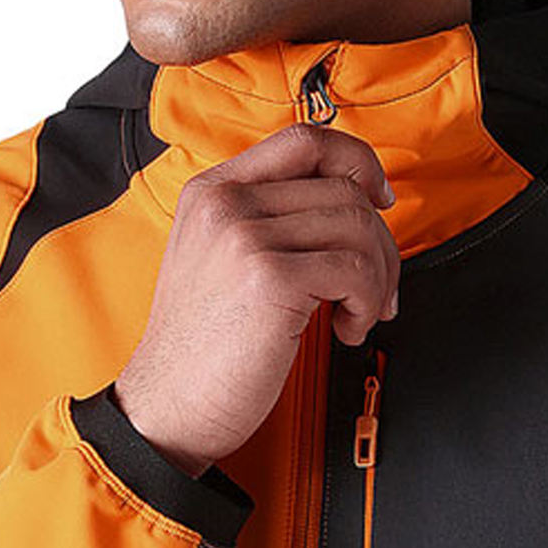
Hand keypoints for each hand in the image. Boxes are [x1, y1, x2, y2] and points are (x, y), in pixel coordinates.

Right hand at [112, 123, 400, 477]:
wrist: (167, 407)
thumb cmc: (202, 347)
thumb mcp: (222, 262)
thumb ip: (271, 223)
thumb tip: (354, 208)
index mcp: (214, 191)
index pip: (305, 140)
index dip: (357, 161)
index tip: (379, 197)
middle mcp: (226, 203)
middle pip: (344, 190)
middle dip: (380, 243)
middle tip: (375, 289)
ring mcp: (244, 236)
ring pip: (358, 227)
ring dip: (378, 277)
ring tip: (358, 313)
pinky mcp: (269, 277)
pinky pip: (355, 269)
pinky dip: (366, 303)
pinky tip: (344, 329)